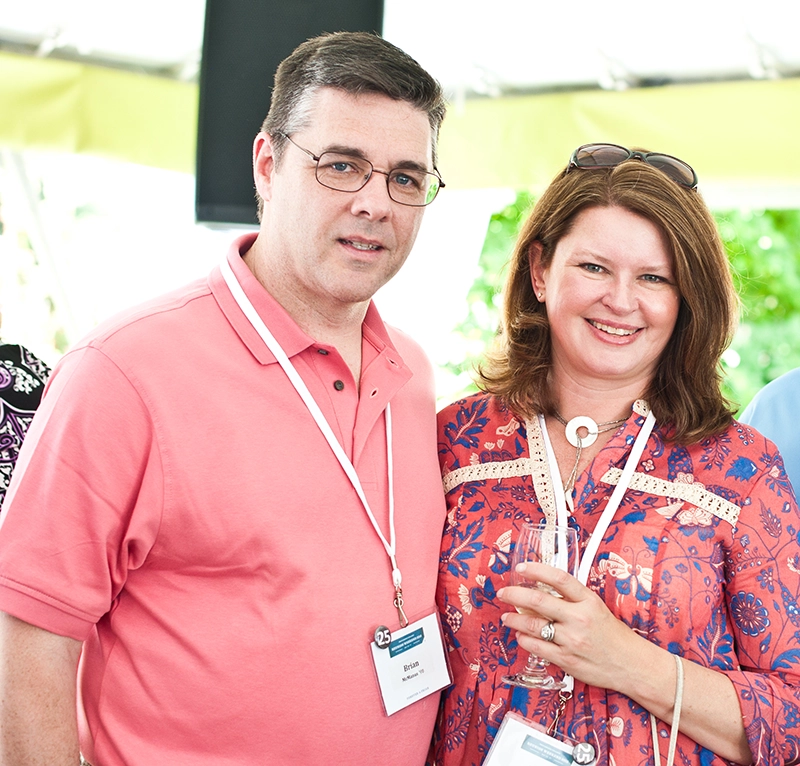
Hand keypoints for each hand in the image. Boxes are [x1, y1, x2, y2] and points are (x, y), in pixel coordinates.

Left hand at [498, 561, 652, 692]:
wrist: (633, 666)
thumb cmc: (614, 636)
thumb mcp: (597, 608)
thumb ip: (573, 599)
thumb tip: (543, 589)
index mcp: (589, 601)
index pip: (559, 578)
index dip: (537, 569)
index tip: (521, 567)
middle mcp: (579, 618)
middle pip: (539, 600)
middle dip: (515, 594)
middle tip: (503, 593)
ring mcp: (572, 640)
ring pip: (534, 625)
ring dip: (515, 619)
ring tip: (506, 616)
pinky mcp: (567, 660)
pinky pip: (537, 648)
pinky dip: (524, 640)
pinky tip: (520, 636)